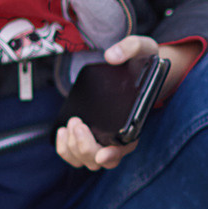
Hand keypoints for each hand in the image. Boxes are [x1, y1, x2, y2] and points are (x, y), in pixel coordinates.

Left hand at [52, 36, 198, 170]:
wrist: (137, 69)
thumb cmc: (143, 63)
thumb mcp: (143, 48)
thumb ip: (130, 48)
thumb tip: (111, 56)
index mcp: (135, 122)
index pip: (126, 148)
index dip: (113, 154)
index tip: (103, 153)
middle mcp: (119, 136)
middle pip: (100, 159)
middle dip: (84, 145)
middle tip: (77, 121)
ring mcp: (103, 138)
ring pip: (86, 160)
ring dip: (72, 148)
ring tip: (71, 123)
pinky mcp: (89, 135)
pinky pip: (74, 155)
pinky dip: (64, 148)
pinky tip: (64, 130)